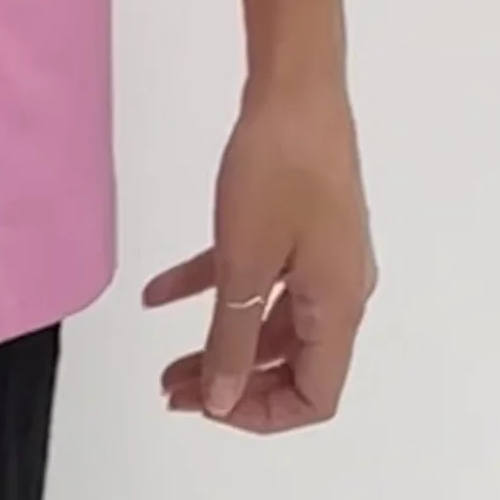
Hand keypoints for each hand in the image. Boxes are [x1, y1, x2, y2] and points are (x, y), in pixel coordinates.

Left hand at [142, 71, 376, 430]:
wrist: (296, 86)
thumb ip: (231, 338)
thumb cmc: (279, 171)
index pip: (314, 396)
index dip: (259, 414)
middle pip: (290, 364)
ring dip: (221, 343)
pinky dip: (212, 289)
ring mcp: (320, 256)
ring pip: (269, 322)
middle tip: (172, 390)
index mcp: (340, 308)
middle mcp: (339, 290)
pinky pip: (257, 275)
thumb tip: (221, 400)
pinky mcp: (298, 224)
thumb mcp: (246, 262)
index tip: (204, 404)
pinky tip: (159, 294)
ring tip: (166, 362)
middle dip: (231, 384)